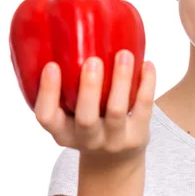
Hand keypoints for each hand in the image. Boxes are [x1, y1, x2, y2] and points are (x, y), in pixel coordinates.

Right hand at [34, 50, 155, 162]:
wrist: (115, 160)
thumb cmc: (88, 123)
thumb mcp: (70, 115)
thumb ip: (63, 87)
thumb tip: (57, 34)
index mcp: (62, 132)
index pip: (47, 117)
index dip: (47, 93)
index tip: (51, 65)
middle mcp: (86, 139)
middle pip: (85, 117)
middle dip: (89, 88)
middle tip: (93, 60)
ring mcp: (114, 140)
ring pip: (117, 111)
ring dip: (121, 80)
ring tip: (124, 54)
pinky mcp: (138, 136)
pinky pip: (144, 108)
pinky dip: (147, 84)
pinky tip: (147, 64)